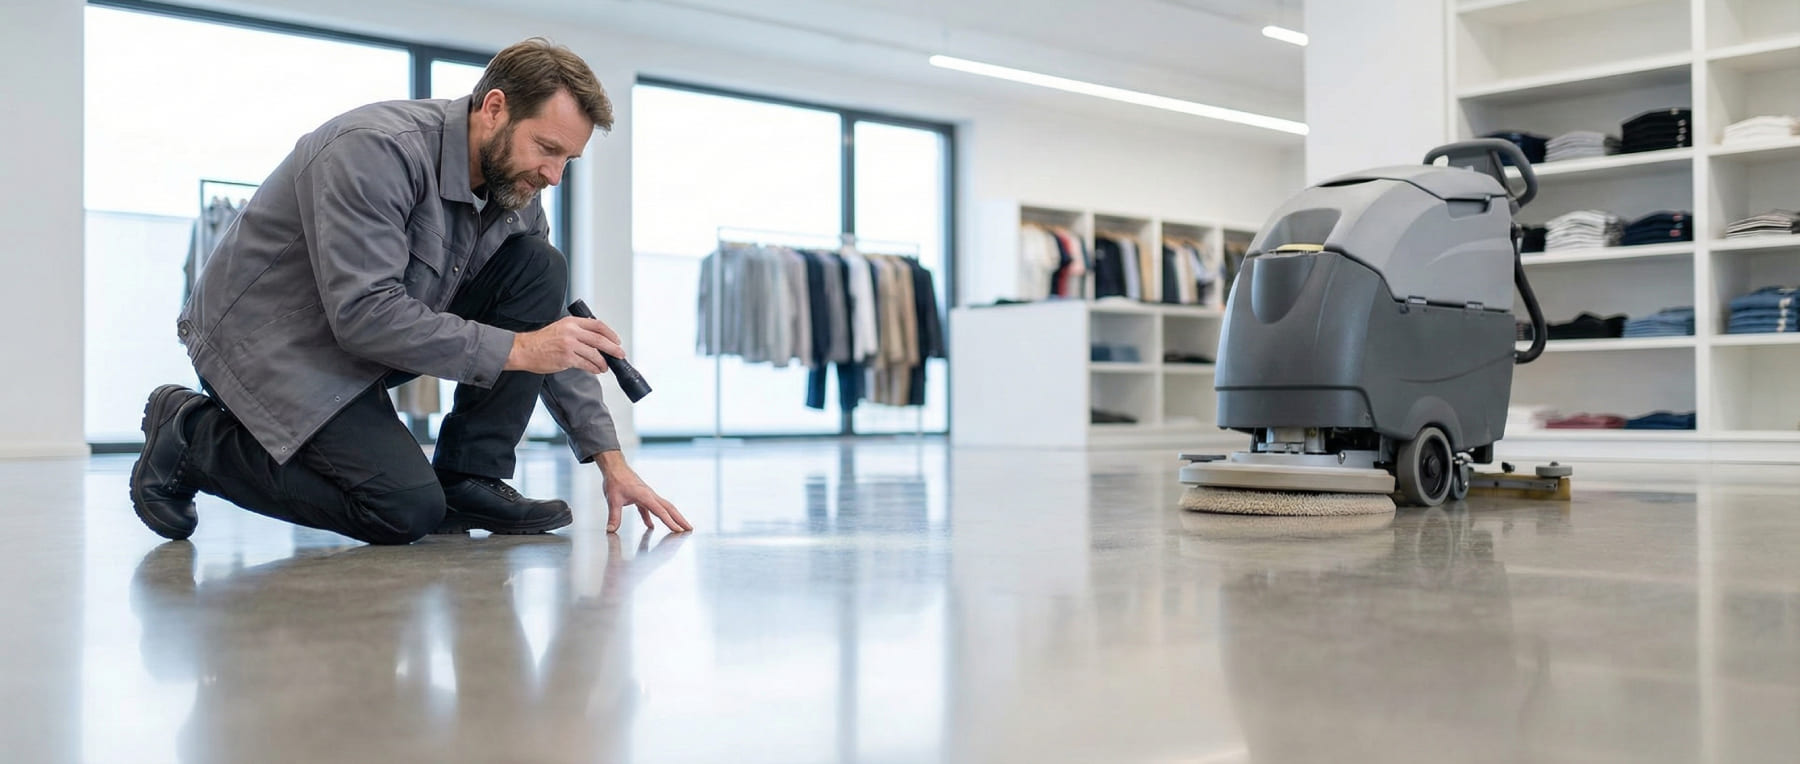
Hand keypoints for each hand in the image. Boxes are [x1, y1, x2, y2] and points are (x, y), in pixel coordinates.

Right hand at [506, 316, 623, 374]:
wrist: (523, 350)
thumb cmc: (541, 341)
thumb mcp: (560, 328)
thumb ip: (577, 331)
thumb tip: (596, 340)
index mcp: (571, 322)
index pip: (597, 325)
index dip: (610, 333)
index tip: (617, 340)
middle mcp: (571, 332)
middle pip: (600, 339)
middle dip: (613, 348)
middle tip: (620, 354)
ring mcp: (569, 345)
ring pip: (594, 354)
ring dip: (603, 362)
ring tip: (605, 366)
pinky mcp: (566, 358)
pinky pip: (586, 364)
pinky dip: (594, 368)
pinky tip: (596, 370)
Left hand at [597, 452, 691, 532]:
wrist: (614, 467)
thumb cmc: (615, 480)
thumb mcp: (613, 500)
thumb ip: (614, 516)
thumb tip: (611, 530)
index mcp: (645, 496)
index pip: (660, 511)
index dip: (670, 522)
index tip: (678, 530)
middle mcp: (650, 495)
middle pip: (669, 508)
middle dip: (680, 519)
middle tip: (689, 529)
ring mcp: (648, 495)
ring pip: (663, 507)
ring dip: (672, 517)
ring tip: (679, 527)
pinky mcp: (642, 496)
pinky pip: (651, 508)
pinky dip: (653, 517)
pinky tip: (651, 526)